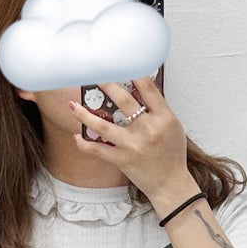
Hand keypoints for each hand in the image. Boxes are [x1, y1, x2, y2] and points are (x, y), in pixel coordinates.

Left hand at [68, 78, 195, 216]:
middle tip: (94, 75)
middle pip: (124, 101)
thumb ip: (158, 109)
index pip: (148, 88)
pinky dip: (85, 144)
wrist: (171, 184)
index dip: (133, 73)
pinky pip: (98, 150)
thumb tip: (140, 88)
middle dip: (106, 85)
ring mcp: (134, 145)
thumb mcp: (173, 127)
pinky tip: (76, 136)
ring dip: (85, 115)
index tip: (120, 64)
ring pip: (104, 126)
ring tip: (73, 105)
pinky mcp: (123, 159)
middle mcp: (149, 129)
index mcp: (164, 118)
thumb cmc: (172, 155)